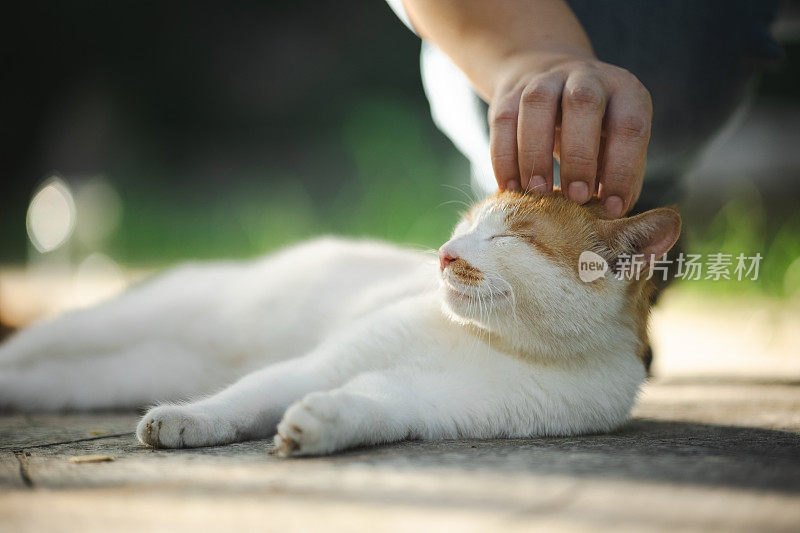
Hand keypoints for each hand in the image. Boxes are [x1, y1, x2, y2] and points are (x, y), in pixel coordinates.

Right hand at [489, 49, 651, 216]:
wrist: (547, 74)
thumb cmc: (593, 127)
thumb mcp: (614, 141)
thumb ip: (619, 174)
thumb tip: (612, 212)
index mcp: (624, 90)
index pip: (629, 126)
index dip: (622, 169)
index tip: (611, 208)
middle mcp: (586, 77)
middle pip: (583, 103)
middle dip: (579, 155)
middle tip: (576, 198)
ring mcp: (545, 79)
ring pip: (536, 105)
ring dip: (536, 154)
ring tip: (538, 193)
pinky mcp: (510, 93)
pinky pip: (503, 121)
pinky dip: (504, 158)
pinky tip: (510, 187)